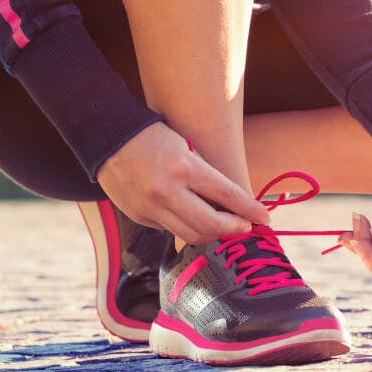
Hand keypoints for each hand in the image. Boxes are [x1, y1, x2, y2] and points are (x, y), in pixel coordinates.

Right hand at [96, 122, 270, 243]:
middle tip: (246, 227)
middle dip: (235, 229)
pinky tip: (195, 220)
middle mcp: (167, 192)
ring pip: (191, 235)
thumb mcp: (185, 147)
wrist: (107, 138)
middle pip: (211, 224)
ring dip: (213, 234)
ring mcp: (150, 208)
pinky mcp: (139, 217)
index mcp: (184, 168)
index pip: (227, 195)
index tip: (264, 217)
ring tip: (225, 228)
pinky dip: (186, 227)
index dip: (249, 210)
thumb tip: (228, 205)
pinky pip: (170, 229)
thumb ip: (204, 177)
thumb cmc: (152, 136)